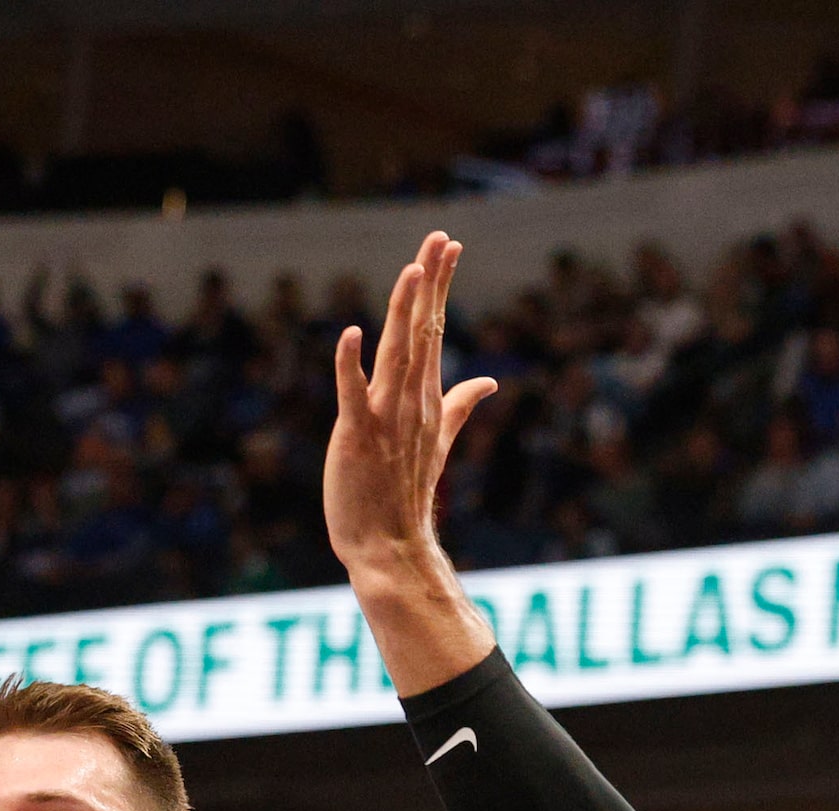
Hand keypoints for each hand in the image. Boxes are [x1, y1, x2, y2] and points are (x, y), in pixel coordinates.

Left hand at [323, 229, 497, 575]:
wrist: (389, 546)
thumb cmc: (405, 494)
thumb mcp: (437, 442)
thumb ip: (460, 406)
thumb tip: (489, 381)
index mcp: (426, 398)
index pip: (435, 329)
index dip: (440, 286)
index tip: (448, 246)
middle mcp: (410, 401)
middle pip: (422, 331)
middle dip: (431, 283)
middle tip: (439, 238)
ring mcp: (385, 418)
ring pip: (396, 354)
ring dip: (403, 312)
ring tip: (412, 270)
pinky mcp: (355, 437)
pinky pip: (352, 395)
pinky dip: (350, 365)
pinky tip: (351, 333)